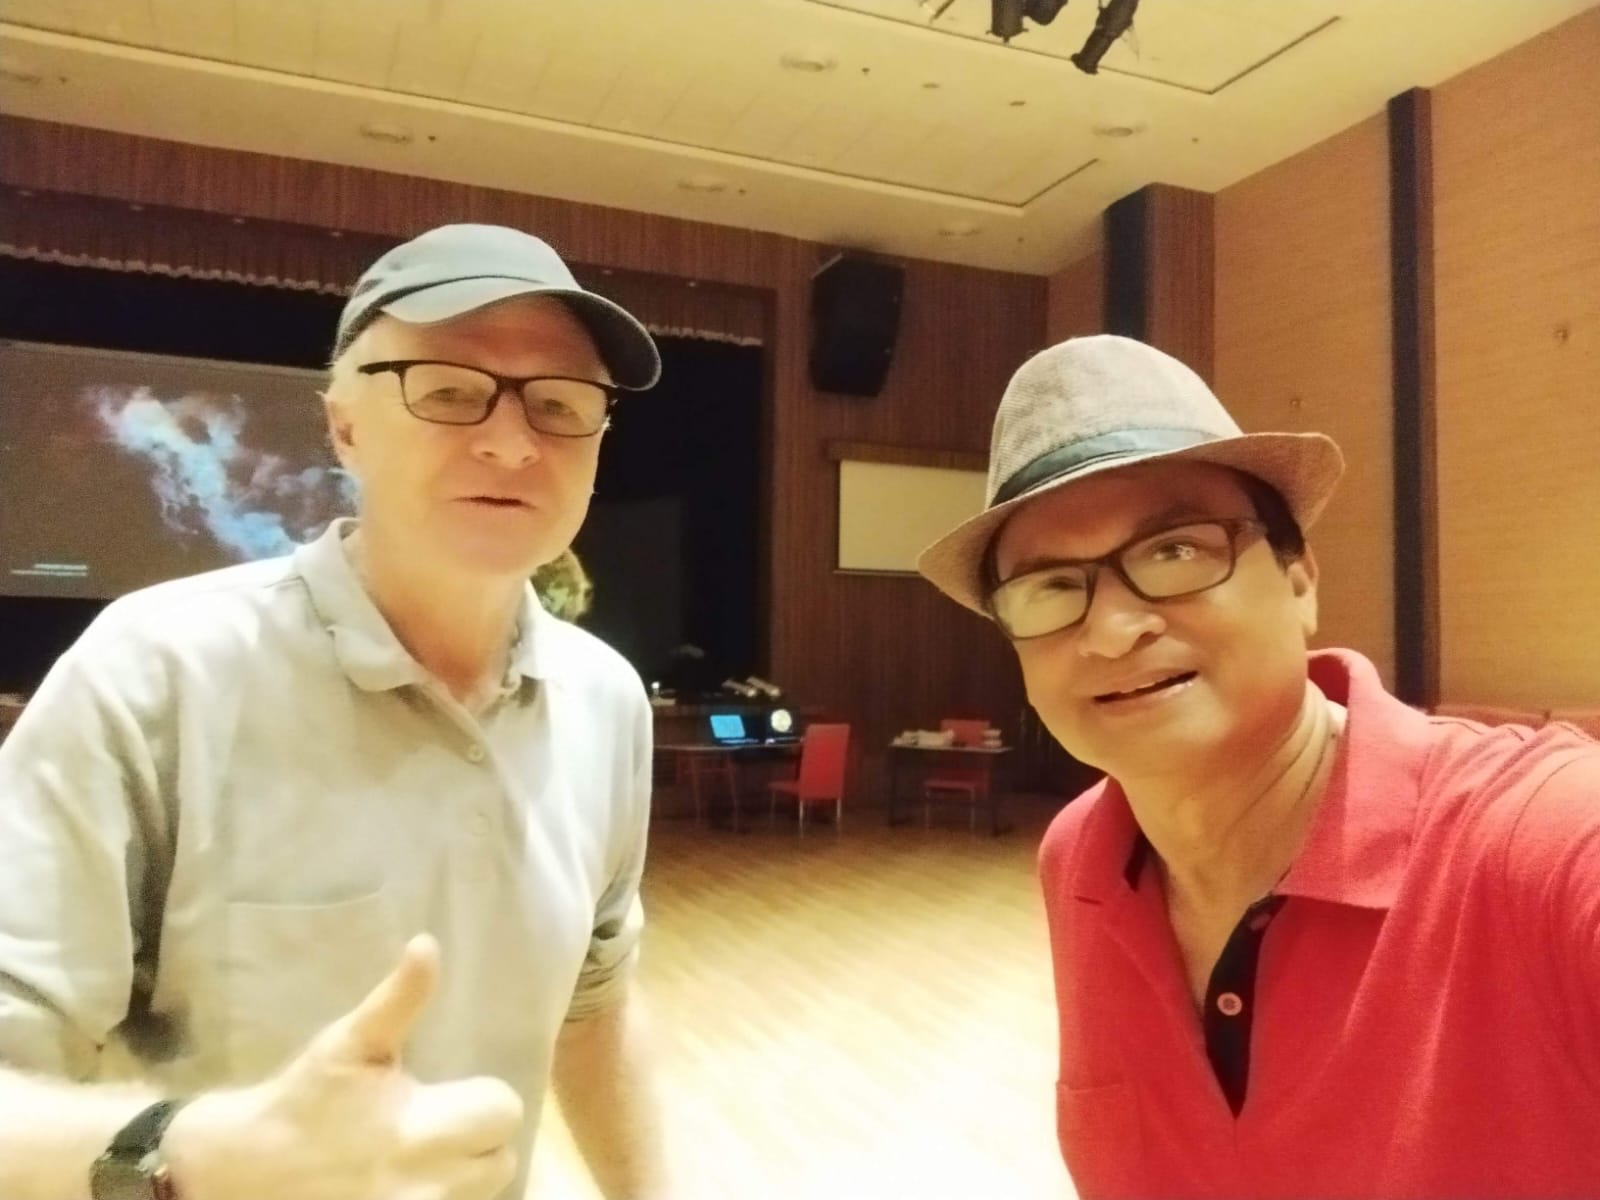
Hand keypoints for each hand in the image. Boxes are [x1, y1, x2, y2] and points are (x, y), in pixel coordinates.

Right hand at [163, 935, 523, 1199]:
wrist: (242, 1173)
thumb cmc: (302, 1099)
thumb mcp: (350, 1043)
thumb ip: (399, 998)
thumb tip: (427, 944)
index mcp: (424, 1130)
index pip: (505, 1110)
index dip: (485, 1096)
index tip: (454, 1091)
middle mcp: (429, 1183)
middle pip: (503, 1160)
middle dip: (482, 1138)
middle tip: (443, 1121)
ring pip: (482, 1191)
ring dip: (465, 1172)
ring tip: (429, 1152)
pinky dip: (444, 1195)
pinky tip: (416, 1178)